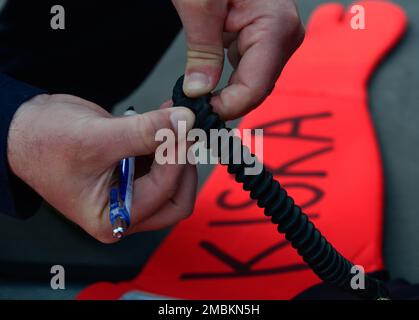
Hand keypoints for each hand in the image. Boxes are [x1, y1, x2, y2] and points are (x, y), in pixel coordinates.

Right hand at [7, 94, 195, 242]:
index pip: (164, 195)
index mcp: (113, 218)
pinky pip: (162, 163)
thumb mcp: (97, 137)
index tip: (185, 128)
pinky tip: (167, 119)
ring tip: (177, 119)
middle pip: (177, 198)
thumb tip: (183, 121)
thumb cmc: (45, 143)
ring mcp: (132, 193)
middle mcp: (126, 211)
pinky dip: (169, 142)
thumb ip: (145, 131)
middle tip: (186, 131)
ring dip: (179, 150)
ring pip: (174, 181)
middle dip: (184, 164)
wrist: (25, 129)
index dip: (177, 160)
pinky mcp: (134, 174)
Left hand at [172, 0, 304, 119]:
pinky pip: (245, 73)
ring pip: (249, 85)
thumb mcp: (199, 3)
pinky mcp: (262, 41)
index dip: (224, 108)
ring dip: (220, 98)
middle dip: (220, 106)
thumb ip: (202, 50)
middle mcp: (284, 37)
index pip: (254, 88)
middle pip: (254, 90)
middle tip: (183, 113)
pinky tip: (201, 90)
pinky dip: (223, 85)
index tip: (193, 114)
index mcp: (276, 27)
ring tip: (187, 103)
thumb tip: (199, 91)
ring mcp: (275, 40)